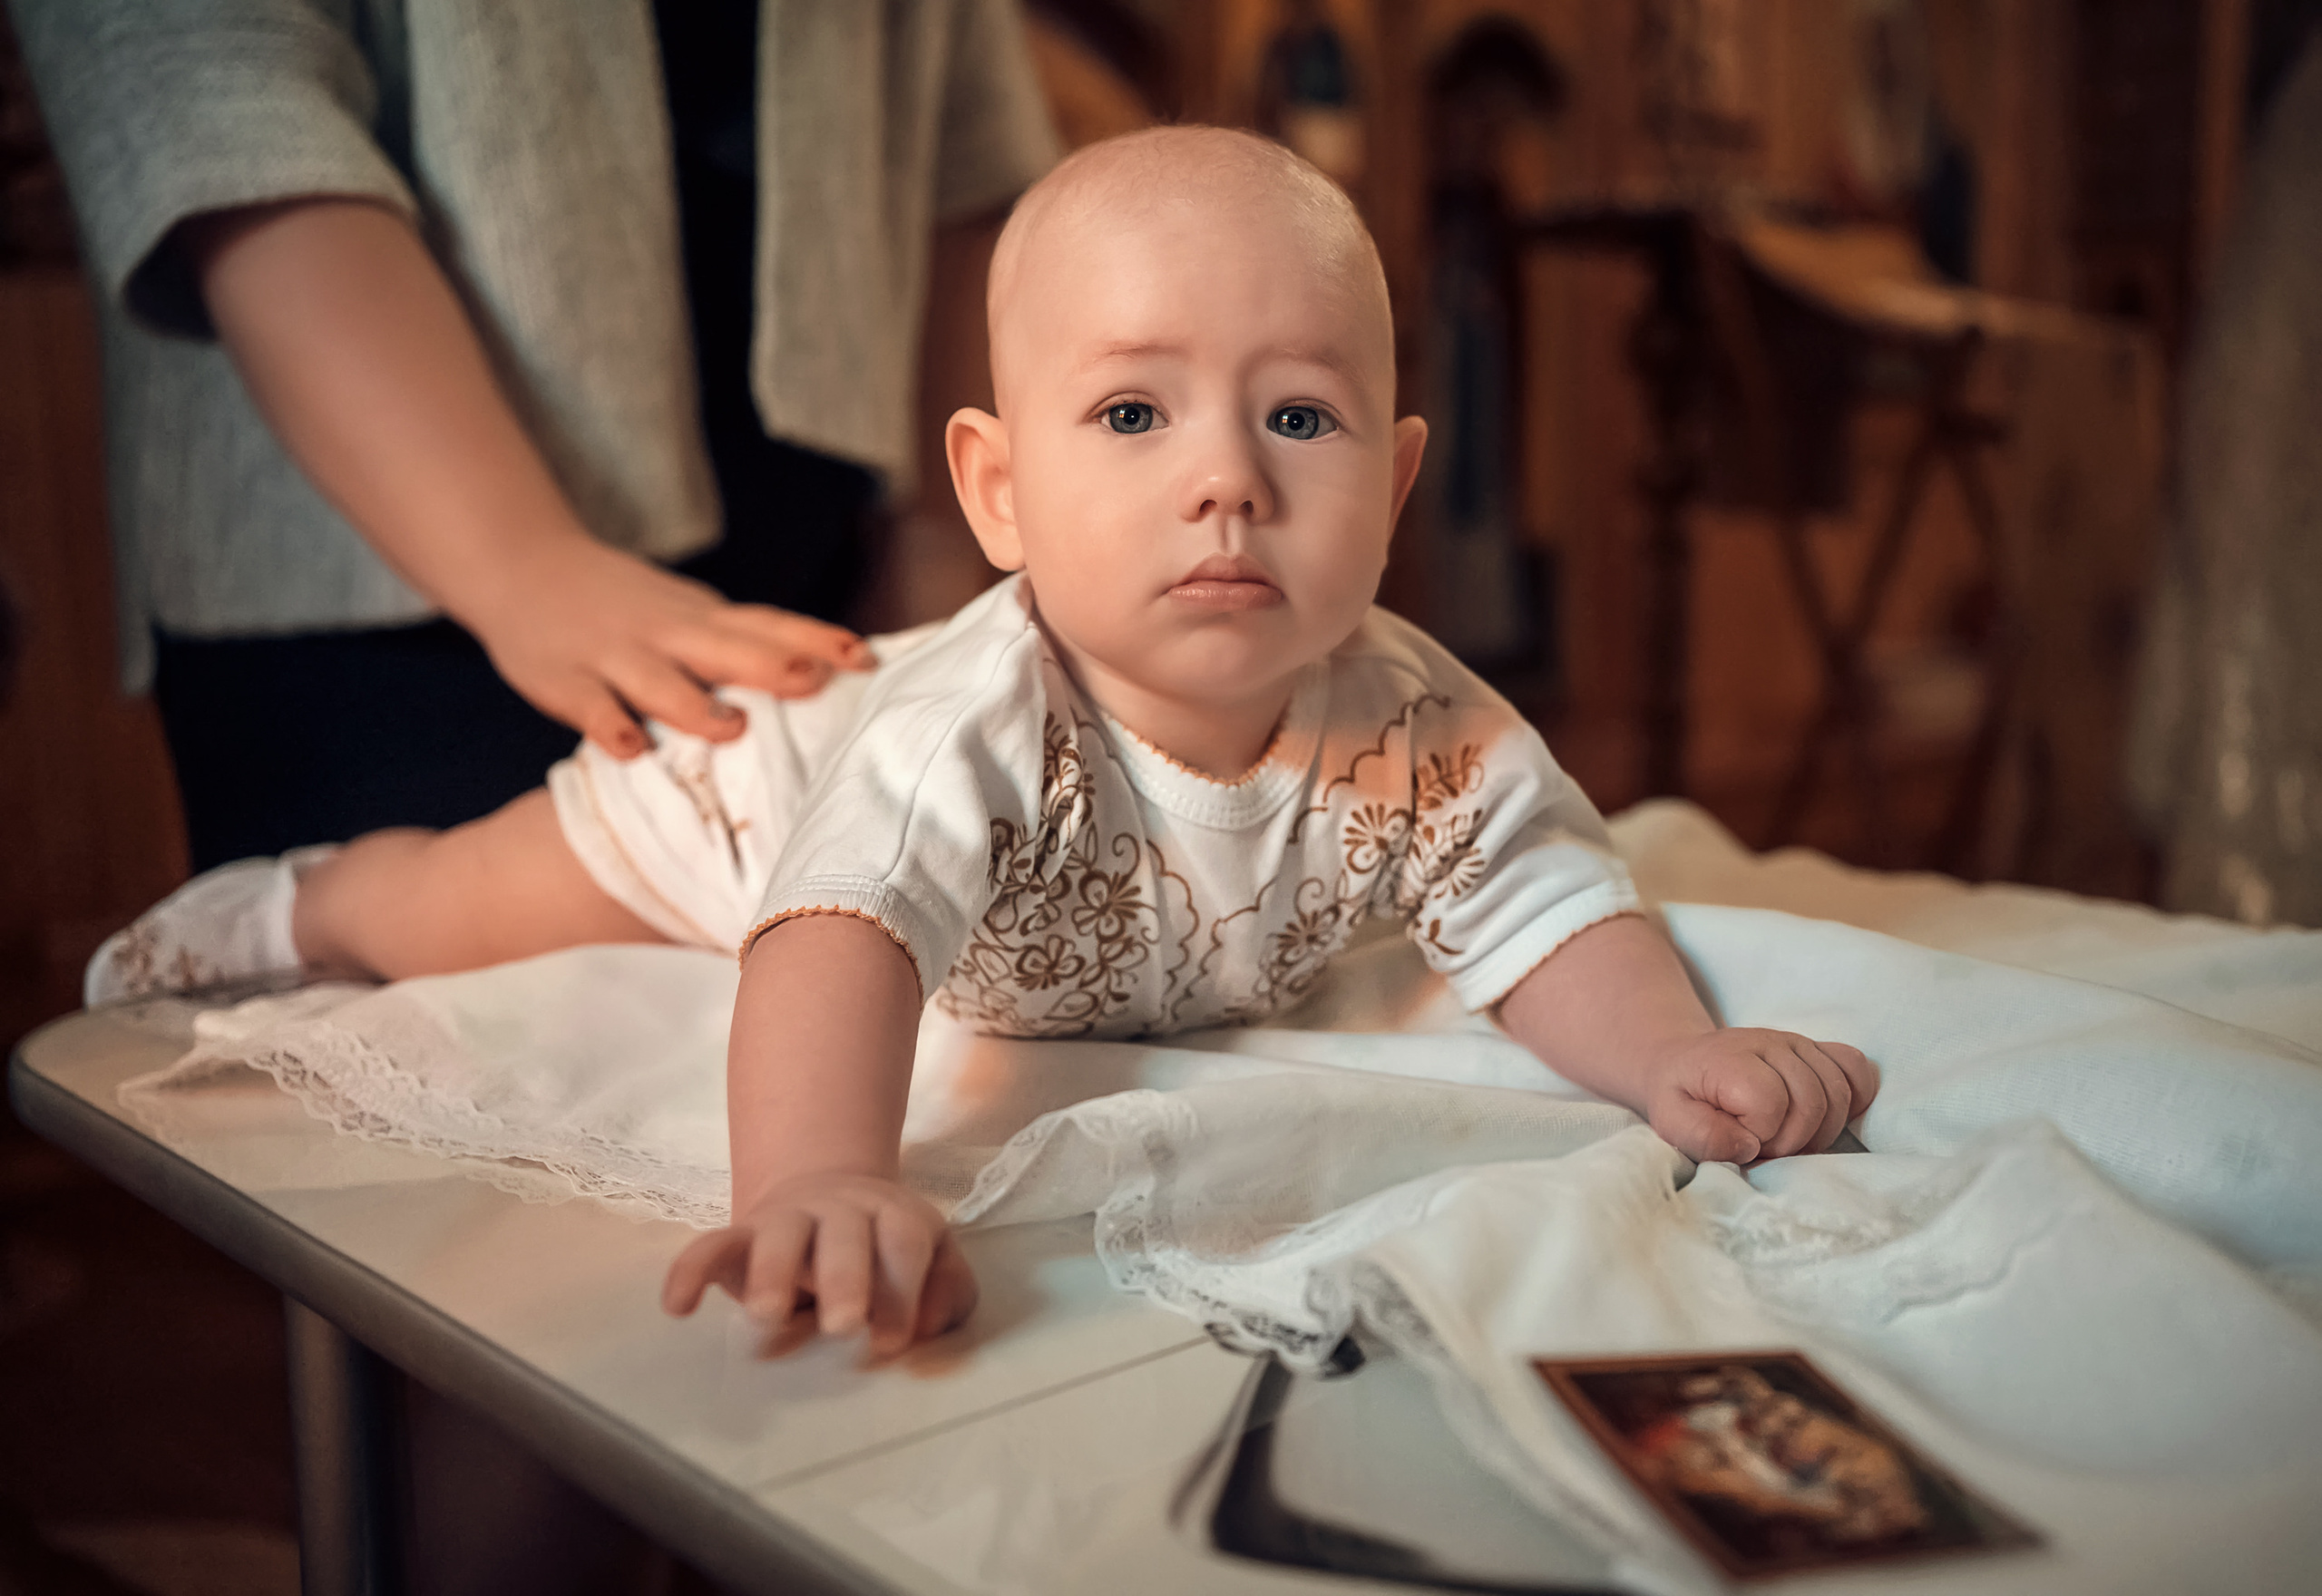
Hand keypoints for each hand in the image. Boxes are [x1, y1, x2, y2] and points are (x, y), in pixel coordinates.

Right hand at [465, 531, 874, 757]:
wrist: (524, 565)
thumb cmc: (625, 605)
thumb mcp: (687, 613)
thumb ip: (740, 643)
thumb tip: (821, 677)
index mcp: (702, 619)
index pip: (768, 624)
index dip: (815, 639)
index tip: (865, 658)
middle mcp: (666, 633)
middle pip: (726, 648)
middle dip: (772, 665)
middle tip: (817, 682)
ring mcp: (615, 655)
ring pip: (660, 681)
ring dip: (695, 705)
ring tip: (733, 728)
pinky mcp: (566, 680)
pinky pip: (591, 707)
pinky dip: (609, 726)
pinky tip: (630, 750)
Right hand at [661, 1171, 977, 1356]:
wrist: (827, 1192)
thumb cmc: (886, 1249)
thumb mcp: (934, 1261)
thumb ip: (947, 1293)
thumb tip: (927, 1328)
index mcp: (894, 1216)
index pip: (903, 1244)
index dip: (902, 1292)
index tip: (891, 1343)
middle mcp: (841, 1211)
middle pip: (845, 1235)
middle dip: (845, 1278)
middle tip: (843, 1326)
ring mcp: (786, 1219)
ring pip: (777, 1235)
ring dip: (771, 1272)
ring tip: (765, 1317)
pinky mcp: (740, 1236)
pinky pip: (709, 1245)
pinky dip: (690, 1270)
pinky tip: (677, 1307)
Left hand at [1640, 1028, 1877, 1164]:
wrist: (1681, 1063)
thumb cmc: (1678, 1097)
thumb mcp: (1670, 1121)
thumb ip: (1702, 1136)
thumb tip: (1748, 1146)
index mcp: (1731, 1060)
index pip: (1771, 1103)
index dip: (1761, 1136)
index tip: (1742, 1142)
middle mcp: (1770, 1043)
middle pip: (1813, 1102)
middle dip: (1793, 1141)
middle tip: (1767, 1147)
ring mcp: (1797, 1043)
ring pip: (1839, 1092)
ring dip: (1821, 1130)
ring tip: (1789, 1137)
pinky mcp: (1815, 1049)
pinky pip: (1856, 1068)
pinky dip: (1854, 1098)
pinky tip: (1827, 1117)